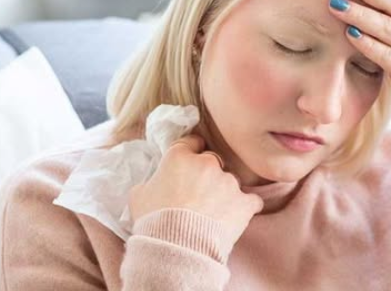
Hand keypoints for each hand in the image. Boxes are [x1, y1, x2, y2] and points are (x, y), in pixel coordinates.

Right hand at [128, 134, 263, 244]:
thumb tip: (158, 183)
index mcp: (180, 157)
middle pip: (211, 161)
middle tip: (197, 195)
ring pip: (229, 181)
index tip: (190, 161)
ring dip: (223, 193)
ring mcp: (228, 182)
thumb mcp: (139, 195)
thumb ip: (152, 181)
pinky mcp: (244, 202)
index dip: (191, 151)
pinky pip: (251, 200)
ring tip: (212, 214)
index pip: (191, 142)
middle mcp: (207, 163)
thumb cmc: (153, 222)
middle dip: (206, 174)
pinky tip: (235, 218)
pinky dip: (245, 208)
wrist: (177, 248)